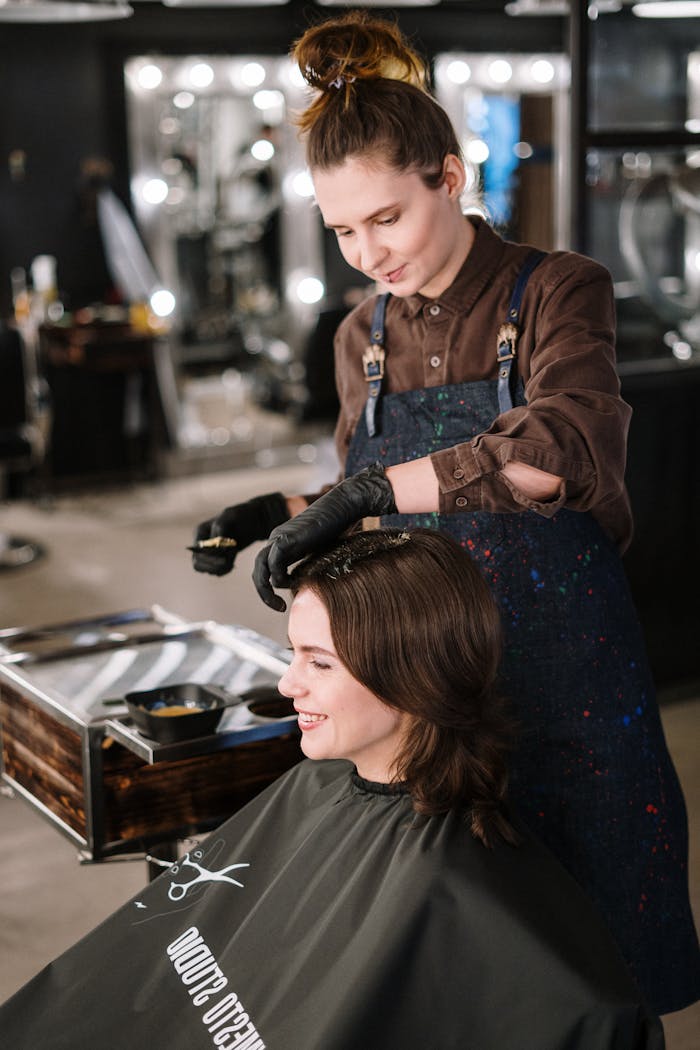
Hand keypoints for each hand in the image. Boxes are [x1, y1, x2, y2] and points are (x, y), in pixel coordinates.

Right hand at [190, 492, 288, 575]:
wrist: (254, 521)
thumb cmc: (242, 515)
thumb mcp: (231, 516)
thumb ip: (221, 528)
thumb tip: (217, 545)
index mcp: (201, 531)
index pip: (197, 551)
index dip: (208, 559)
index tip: (225, 559)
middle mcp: (202, 543)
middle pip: (198, 564)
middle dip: (214, 566)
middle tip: (230, 564)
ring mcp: (209, 552)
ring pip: (207, 569)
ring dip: (220, 569)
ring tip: (232, 562)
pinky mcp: (218, 558)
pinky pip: (216, 571)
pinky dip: (224, 570)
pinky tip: (233, 565)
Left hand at [252, 463, 396, 609]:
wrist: (344, 505)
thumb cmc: (339, 526)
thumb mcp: (320, 551)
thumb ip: (309, 565)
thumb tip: (307, 585)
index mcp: (283, 542)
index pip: (266, 568)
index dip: (271, 587)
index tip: (285, 602)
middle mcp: (277, 539)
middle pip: (259, 570)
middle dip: (264, 593)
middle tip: (279, 608)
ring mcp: (280, 538)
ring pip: (260, 568)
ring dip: (266, 591)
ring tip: (280, 606)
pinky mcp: (287, 538)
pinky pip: (273, 563)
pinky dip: (278, 578)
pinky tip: (291, 584)